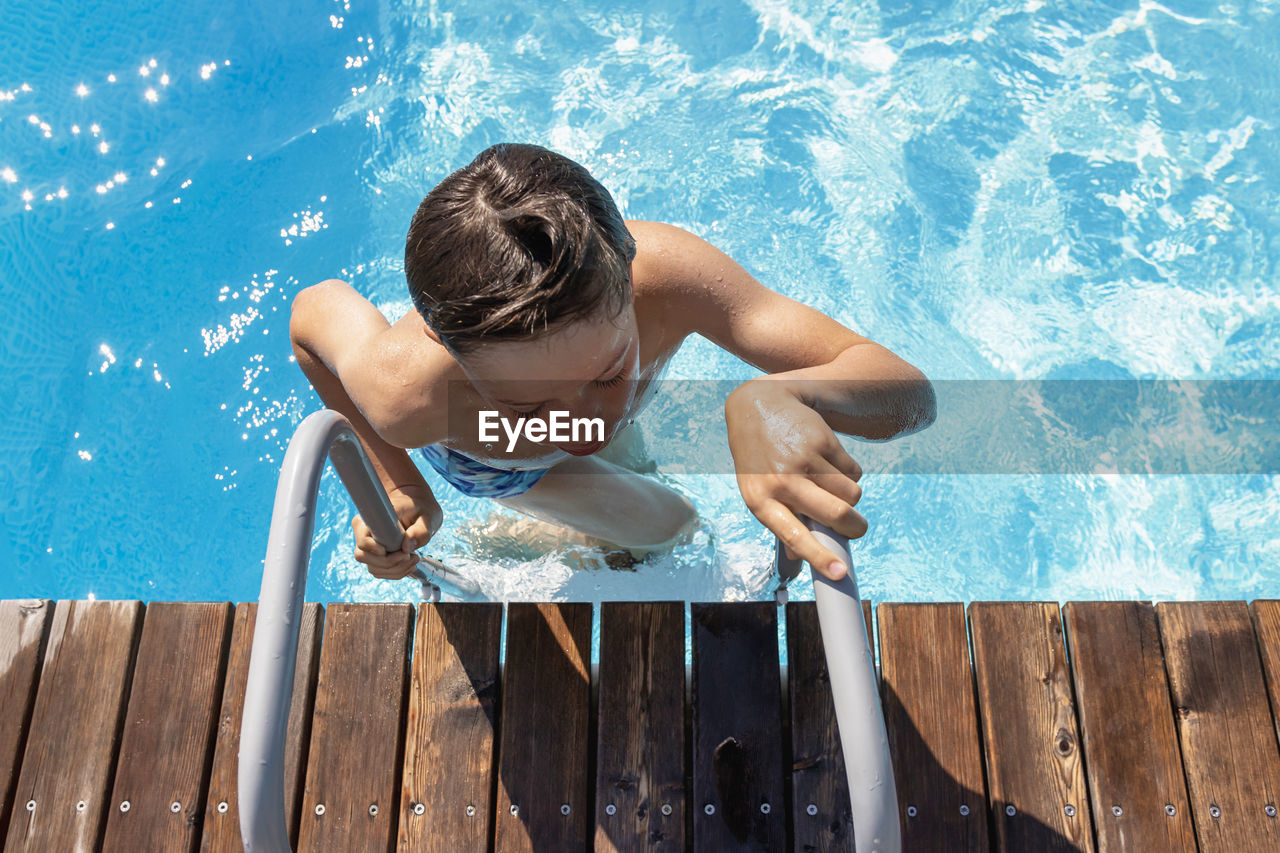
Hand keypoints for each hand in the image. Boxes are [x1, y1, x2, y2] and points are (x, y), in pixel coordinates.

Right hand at [352, 484, 443, 579]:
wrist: (418, 511)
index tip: (391, 550)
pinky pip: (380, 572)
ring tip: (414, 559)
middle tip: (411, 556)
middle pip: (364, 557)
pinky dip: (396, 572)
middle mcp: (365, 533)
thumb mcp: (427, 517)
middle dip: (390, 562)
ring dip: (395, 570)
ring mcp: (368, 547)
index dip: (373, 549)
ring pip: (373, 568)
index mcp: (373, 519)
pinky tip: (410, 565)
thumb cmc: (421, 510)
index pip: (362, 540)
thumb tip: (407, 546)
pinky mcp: (375, 557)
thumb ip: (420, 530)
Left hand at [725, 380, 866, 580]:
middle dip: (855, 527)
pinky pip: (854, 471)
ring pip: (852, 495)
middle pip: (838, 515)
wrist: (759, 406)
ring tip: (828, 483)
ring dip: (849, 496)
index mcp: (761, 502)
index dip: (819, 557)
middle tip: (856, 528)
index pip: (793, 536)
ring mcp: (803, 459)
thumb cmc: (760, 461)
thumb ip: (781, 524)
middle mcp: (781, 482)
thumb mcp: (758, 492)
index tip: (840, 572)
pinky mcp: (822, 440)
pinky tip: (826, 459)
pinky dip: (848, 472)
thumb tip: (801, 560)